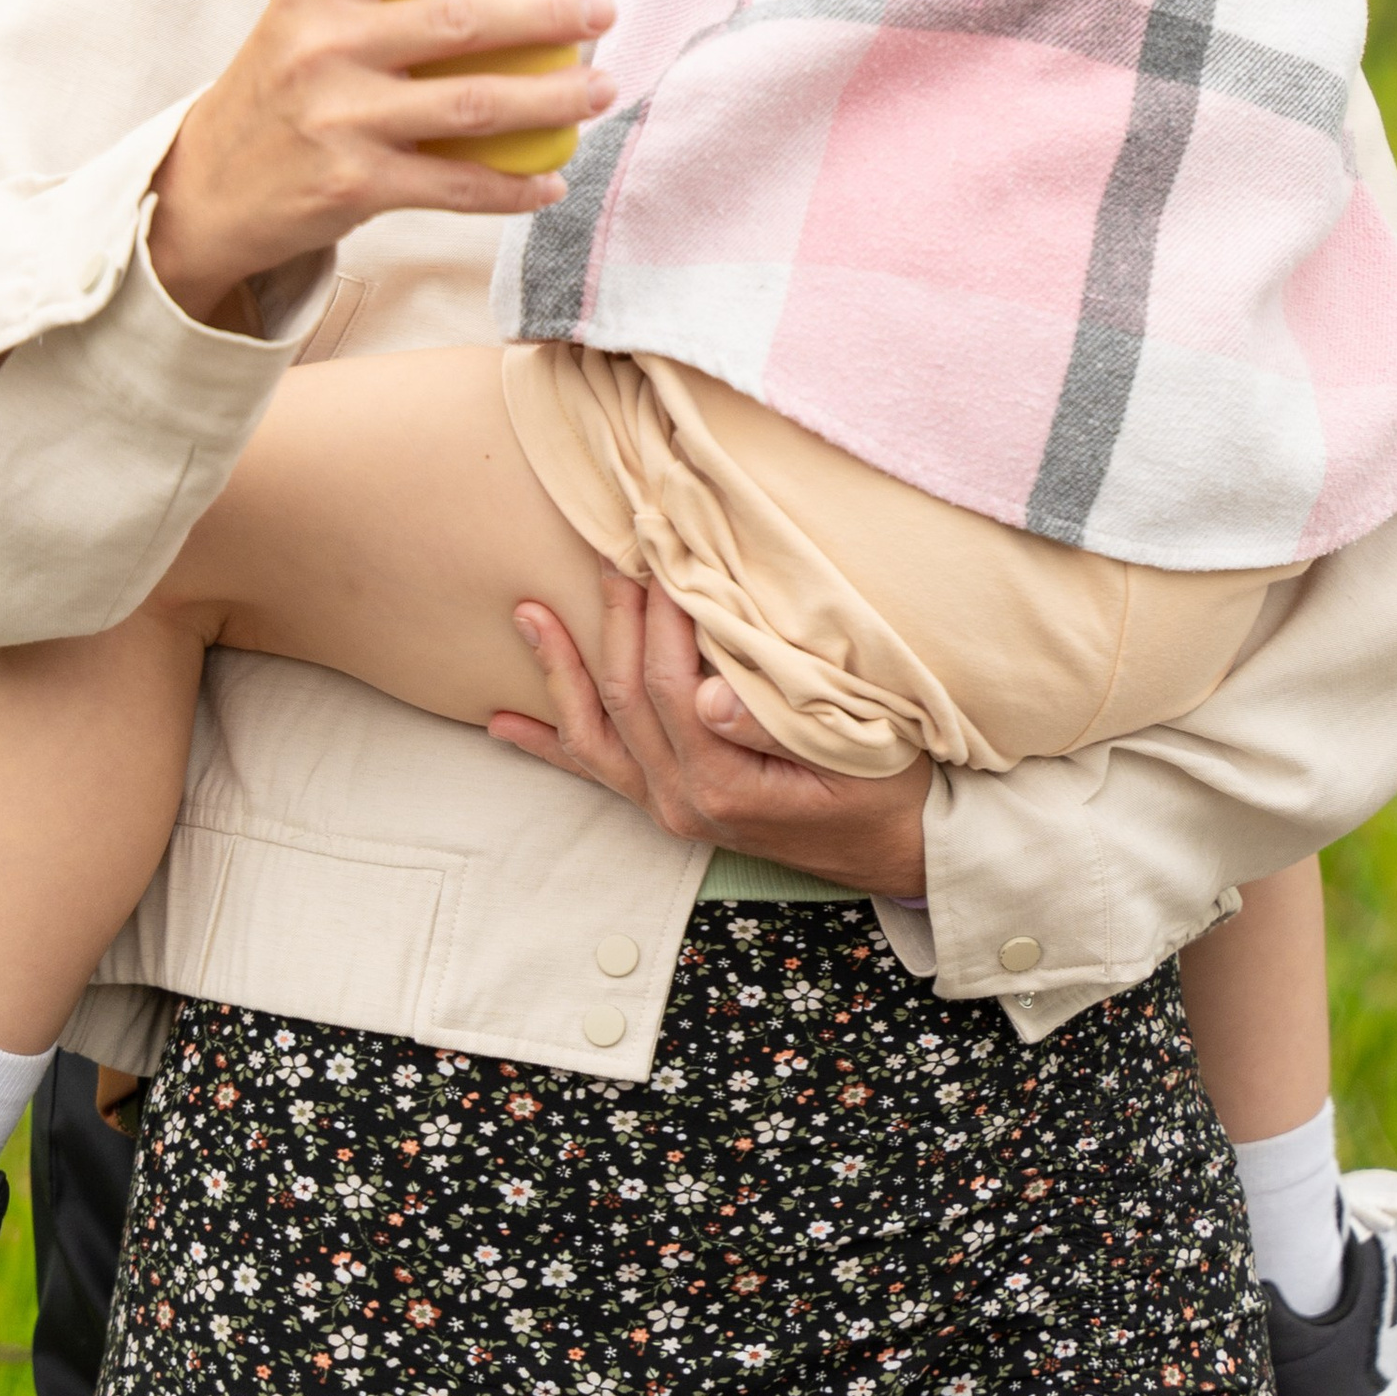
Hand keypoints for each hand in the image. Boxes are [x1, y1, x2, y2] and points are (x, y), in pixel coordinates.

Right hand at [149, 0, 616, 322]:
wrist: (205, 190)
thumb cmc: (277, 92)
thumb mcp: (303, 22)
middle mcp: (323, 47)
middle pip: (461, 20)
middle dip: (547, 14)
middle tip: (600, 9)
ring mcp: (340, 120)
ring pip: (476, 104)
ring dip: (553, 97)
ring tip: (599, 87)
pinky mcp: (356, 186)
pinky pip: (457, 184)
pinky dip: (513, 184)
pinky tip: (549, 178)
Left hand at [488, 574, 931, 897]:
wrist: (893, 848)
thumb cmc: (882, 784)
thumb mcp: (855, 750)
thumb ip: (779, 725)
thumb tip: (707, 695)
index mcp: (722, 784)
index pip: (670, 683)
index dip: (662, 614)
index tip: (663, 550)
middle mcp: (680, 801)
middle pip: (626, 695)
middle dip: (614, 617)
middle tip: (611, 547)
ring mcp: (666, 806)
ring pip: (594, 732)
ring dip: (559, 669)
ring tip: (526, 614)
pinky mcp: (664, 804)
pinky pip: (595, 770)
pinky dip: (547, 743)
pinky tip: (503, 721)